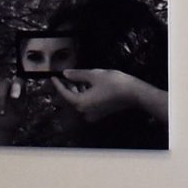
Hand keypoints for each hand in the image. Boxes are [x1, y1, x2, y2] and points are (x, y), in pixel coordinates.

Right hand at [0, 76, 21, 143]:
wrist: (2, 126)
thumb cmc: (14, 119)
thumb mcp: (19, 114)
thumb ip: (18, 104)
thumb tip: (13, 97)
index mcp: (18, 89)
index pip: (18, 82)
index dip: (16, 87)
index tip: (14, 97)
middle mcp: (7, 86)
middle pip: (4, 83)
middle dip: (2, 97)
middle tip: (1, 112)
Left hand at [52, 69, 166, 124]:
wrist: (134, 94)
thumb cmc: (115, 83)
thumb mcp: (94, 75)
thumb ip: (78, 75)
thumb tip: (65, 73)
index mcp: (81, 103)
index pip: (64, 94)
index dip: (58, 84)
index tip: (53, 77)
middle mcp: (84, 112)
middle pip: (69, 101)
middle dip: (64, 89)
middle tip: (61, 79)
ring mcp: (92, 114)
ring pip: (77, 103)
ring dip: (73, 93)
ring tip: (73, 81)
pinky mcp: (99, 113)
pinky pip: (85, 105)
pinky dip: (82, 97)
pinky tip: (84, 87)